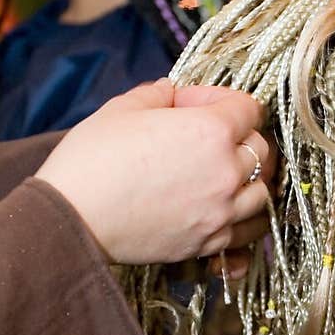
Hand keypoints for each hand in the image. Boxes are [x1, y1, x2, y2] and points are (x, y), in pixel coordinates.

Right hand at [36, 78, 274, 263]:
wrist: (72, 220)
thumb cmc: (92, 160)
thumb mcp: (121, 110)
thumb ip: (156, 95)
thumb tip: (170, 91)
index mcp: (210, 131)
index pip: (249, 108)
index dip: (223, 100)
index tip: (196, 105)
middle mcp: (225, 172)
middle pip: (261, 150)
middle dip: (241, 138)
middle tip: (210, 139)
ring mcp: (221, 212)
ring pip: (262, 193)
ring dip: (249, 181)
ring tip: (224, 177)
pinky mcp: (208, 243)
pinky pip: (247, 232)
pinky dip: (243, 221)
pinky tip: (226, 211)